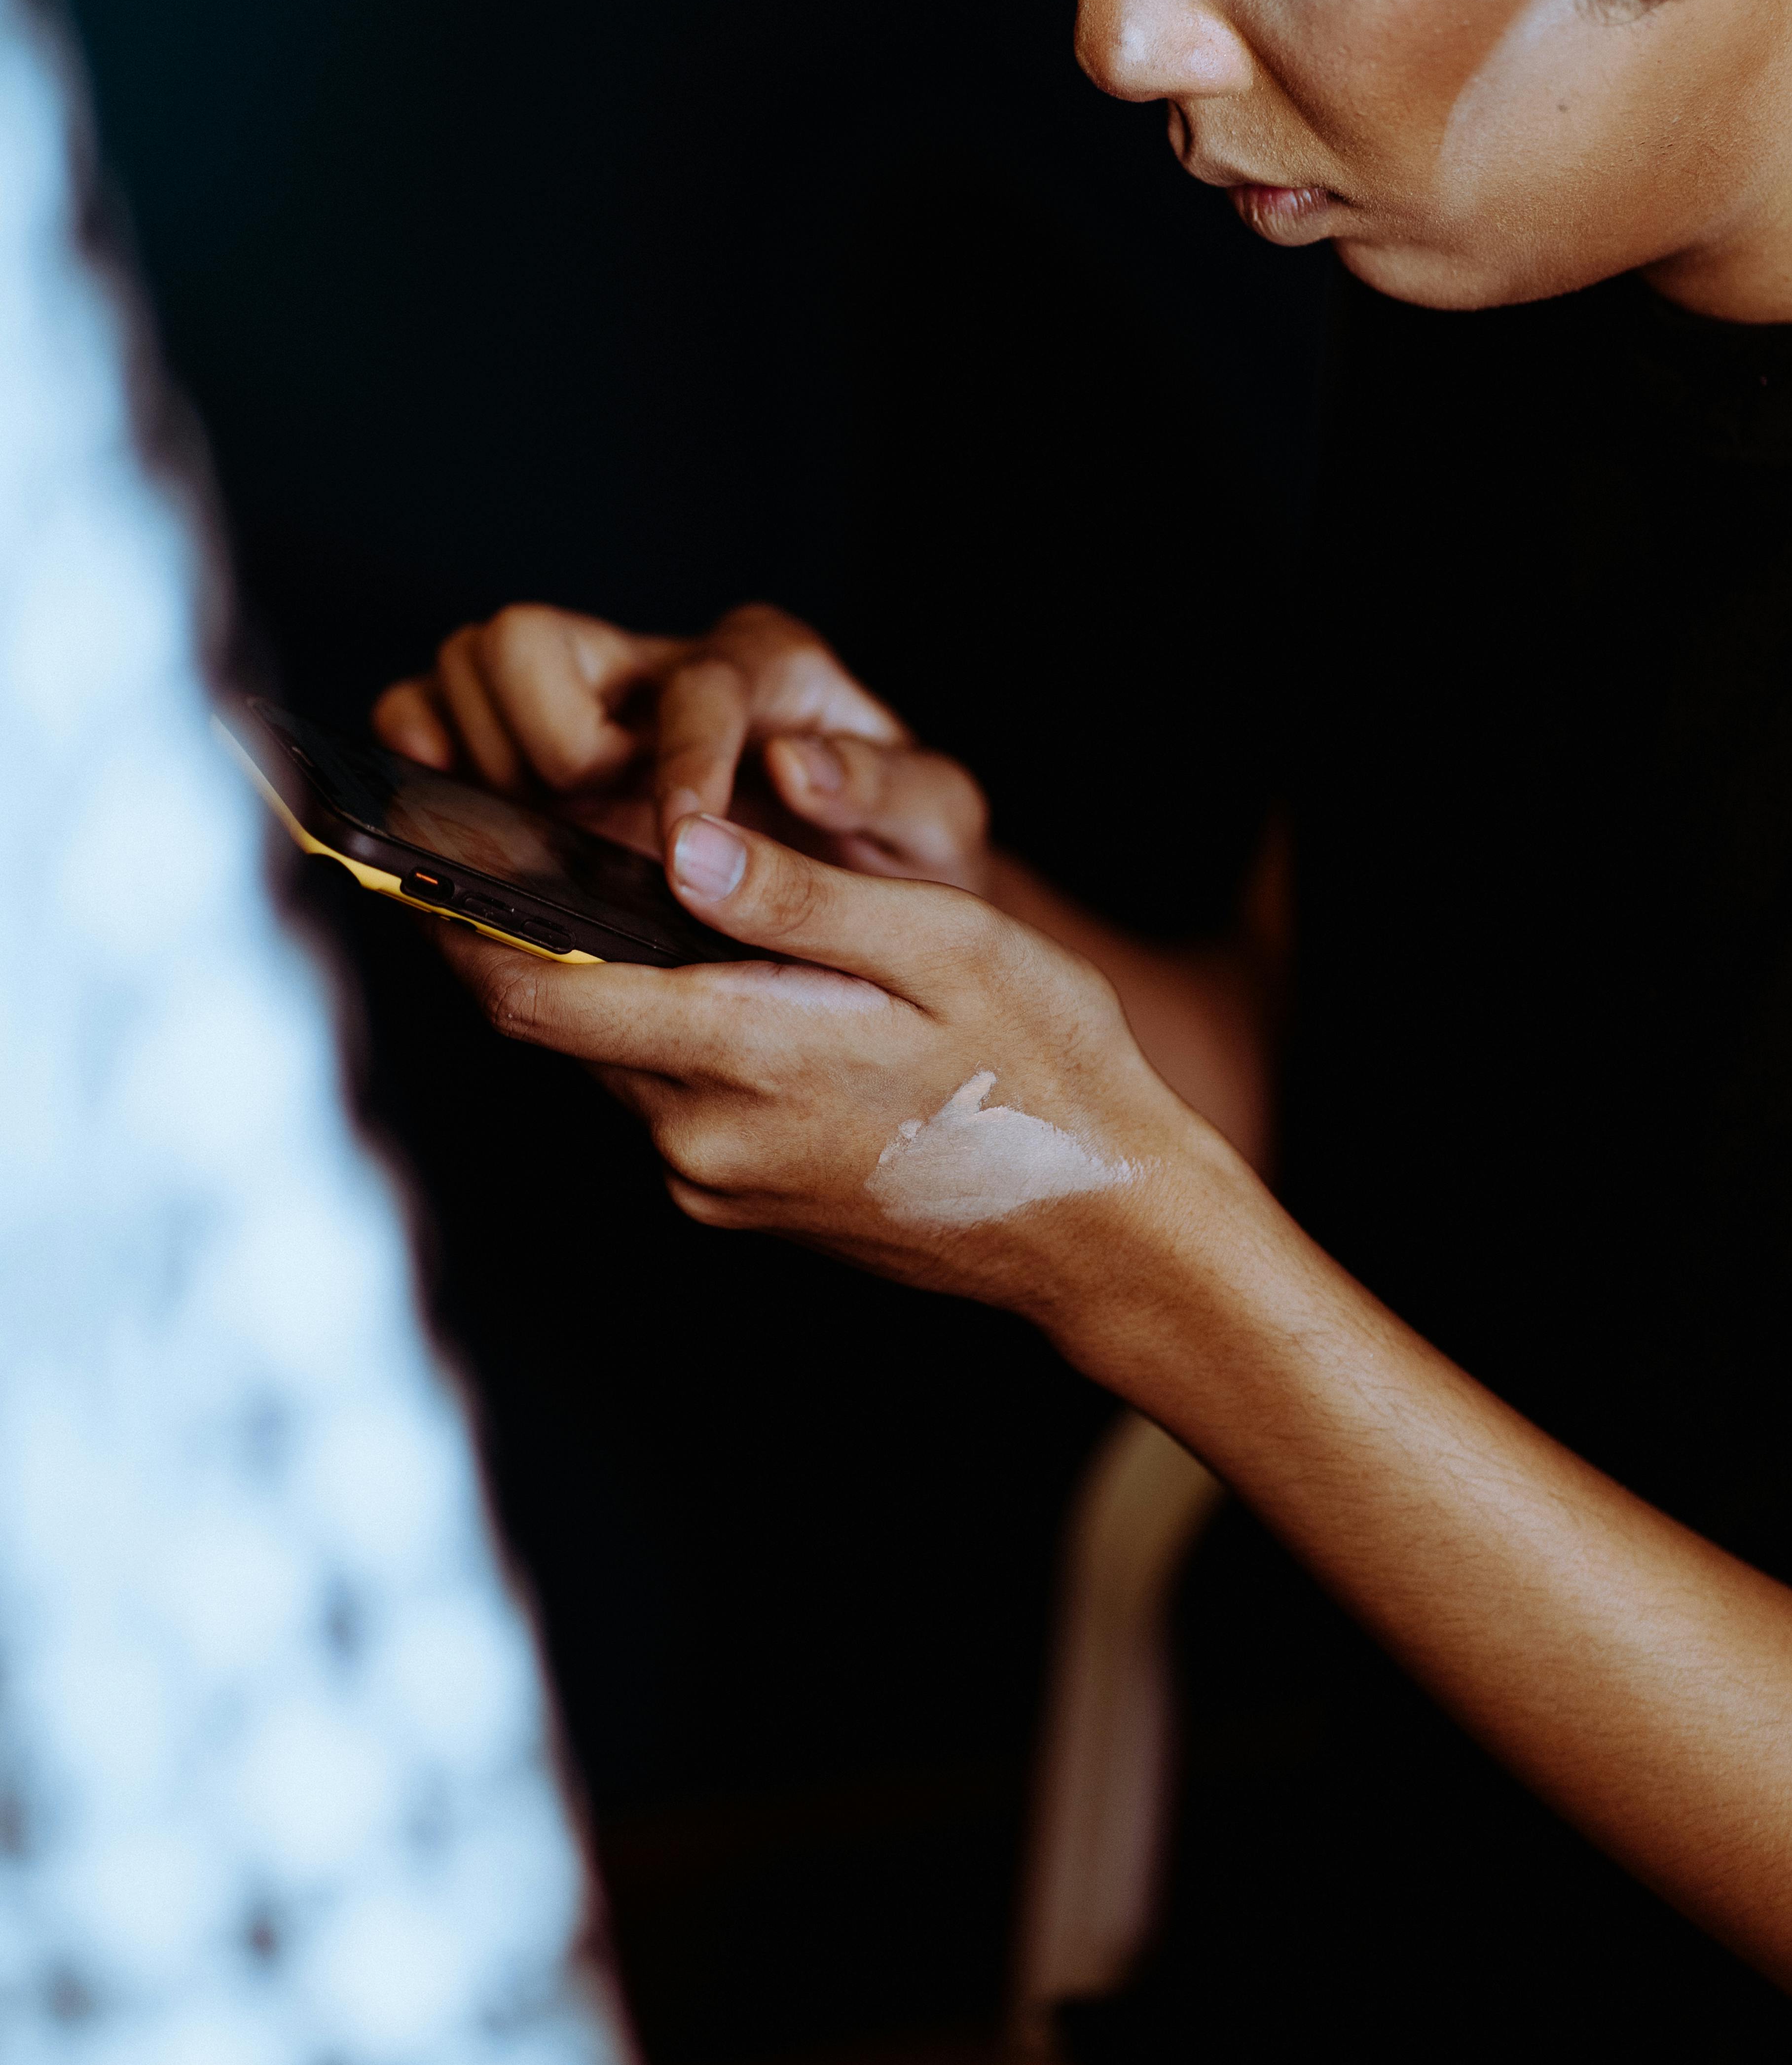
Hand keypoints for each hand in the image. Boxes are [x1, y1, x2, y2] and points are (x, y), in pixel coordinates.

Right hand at [374, 602, 990, 887]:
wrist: (870, 886)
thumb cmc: (898, 848)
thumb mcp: (937, 823)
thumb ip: (889, 789)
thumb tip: (795, 769)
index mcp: (768, 667)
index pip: (696, 686)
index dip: (680, 767)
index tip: (680, 847)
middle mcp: (660, 664)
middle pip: (530, 638)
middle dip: (549, 745)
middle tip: (591, 827)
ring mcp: (583, 697)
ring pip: (467, 663)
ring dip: (487, 758)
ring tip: (547, 837)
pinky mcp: (522, 742)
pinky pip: (421, 711)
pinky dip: (420, 758)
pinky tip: (460, 819)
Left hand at [432, 805, 1241, 1318]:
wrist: (1107, 1229)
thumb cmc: (1047, 1068)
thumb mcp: (944, 945)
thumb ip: (801, 898)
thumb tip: (679, 848)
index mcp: (745, 1056)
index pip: (536, 989)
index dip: (456, 918)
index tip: (411, 849)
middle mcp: (701, 1135)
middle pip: (554, 1020)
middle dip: (521, 931)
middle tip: (507, 835)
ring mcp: (717, 1179)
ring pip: (608, 1056)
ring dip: (602, 980)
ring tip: (629, 890)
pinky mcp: (742, 1199)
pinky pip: (664, 1097)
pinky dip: (661, 1030)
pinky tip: (719, 978)